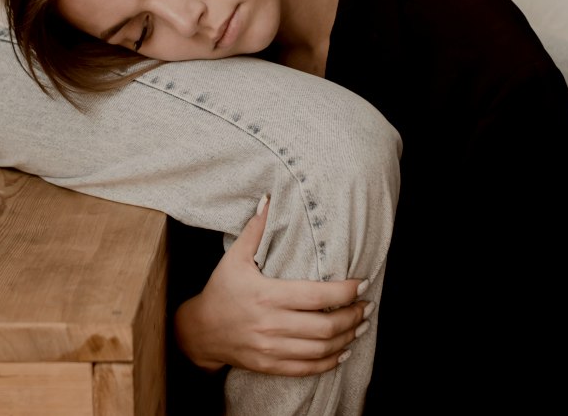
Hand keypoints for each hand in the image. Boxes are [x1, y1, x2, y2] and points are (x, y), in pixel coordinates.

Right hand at [173, 197, 372, 376]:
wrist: (200, 332)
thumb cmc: (220, 291)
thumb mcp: (234, 258)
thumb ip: (254, 230)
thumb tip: (268, 199)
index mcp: (267, 295)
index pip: (317, 296)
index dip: (345, 292)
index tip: (362, 283)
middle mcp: (271, 324)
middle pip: (326, 326)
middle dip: (353, 316)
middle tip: (367, 306)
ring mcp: (271, 348)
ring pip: (321, 349)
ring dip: (347, 338)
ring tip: (361, 325)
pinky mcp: (270, 365)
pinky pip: (308, 369)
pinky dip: (330, 361)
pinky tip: (343, 351)